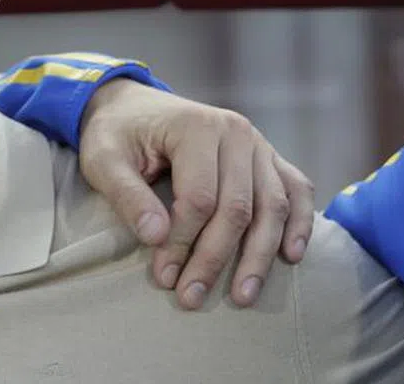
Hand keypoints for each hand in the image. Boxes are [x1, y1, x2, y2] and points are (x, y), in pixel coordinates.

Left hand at [77, 79, 314, 309]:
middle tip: (193, 297)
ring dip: (260, 255)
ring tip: (243, 296)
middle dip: (215, 258)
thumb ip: (127, 195)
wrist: (130, 106)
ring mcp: (257, 143)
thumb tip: (156, 238)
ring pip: (272, 206)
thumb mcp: (103, 159)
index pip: (199, 197)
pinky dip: (300, 223)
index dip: (182, 242)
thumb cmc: (116, 133)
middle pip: (237, 207)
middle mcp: (235, 132)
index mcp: (196, 127)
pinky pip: (296, 189)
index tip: (164, 276)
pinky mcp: (267, 156)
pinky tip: (291, 256)